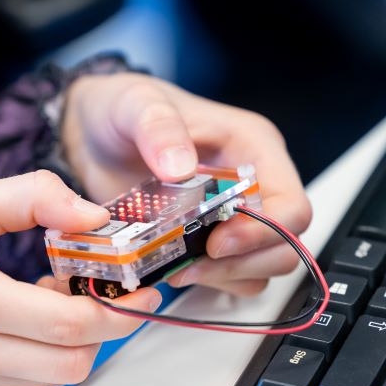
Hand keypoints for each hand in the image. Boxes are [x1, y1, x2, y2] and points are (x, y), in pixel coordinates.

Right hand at [0, 171, 159, 385]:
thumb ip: (37, 198)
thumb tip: (97, 215)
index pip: (68, 324)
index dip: (118, 307)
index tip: (144, 286)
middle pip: (71, 362)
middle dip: (106, 326)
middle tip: (111, 286)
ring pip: (52, 376)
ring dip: (75, 338)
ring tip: (61, 289)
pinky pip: (25, 378)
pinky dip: (45, 348)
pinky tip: (31, 307)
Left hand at [63, 73, 311, 295]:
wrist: (93, 131)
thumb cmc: (123, 108)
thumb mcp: (136, 104)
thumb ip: (160, 128)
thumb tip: (181, 167)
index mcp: (254, 147)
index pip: (292, 205)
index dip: (265, 232)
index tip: (217, 242)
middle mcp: (255, 184)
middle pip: (286, 244)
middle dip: (244, 262)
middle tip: (194, 264)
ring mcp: (236, 215)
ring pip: (263, 266)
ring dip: (225, 276)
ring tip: (179, 267)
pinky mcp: (213, 239)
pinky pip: (232, 276)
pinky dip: (209, 281)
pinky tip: (174, 268)